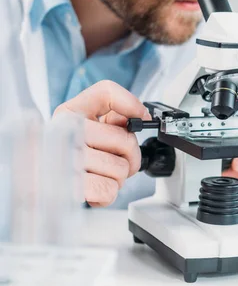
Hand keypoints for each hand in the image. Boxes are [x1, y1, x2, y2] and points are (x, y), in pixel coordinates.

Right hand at [53, 81, 149, 206]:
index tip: (141, 118)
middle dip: (131, 155)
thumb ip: (113, 116)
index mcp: (69, 113)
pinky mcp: (66, 188)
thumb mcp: (91, 127)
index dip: (130, 104)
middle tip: (117, 158)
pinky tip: (95, 186)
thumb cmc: (75, 156)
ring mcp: (63, 159)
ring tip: (102, 173)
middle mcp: (63, 132)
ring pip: (120, 168)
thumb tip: (139, 116)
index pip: (105, 92)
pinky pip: (108, 190)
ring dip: (118, 177)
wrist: (48, 185)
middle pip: (125, 139)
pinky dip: (108, 192)